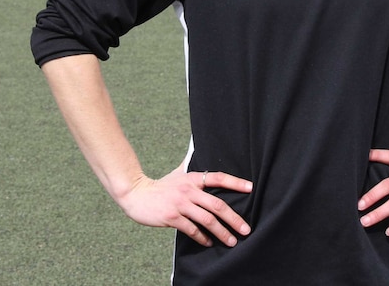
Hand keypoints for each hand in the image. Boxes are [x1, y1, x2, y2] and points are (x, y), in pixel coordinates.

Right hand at [117, 163, 252, 246]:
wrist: (136, 195)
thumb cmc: (161, 186)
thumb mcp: (178, 173)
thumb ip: (191, 165)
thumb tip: (199, 146)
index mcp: (192, 178)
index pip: (218, 178)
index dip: (235, 182)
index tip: (251, 188)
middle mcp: (188, 190)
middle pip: (217, 205)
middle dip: (234, 219)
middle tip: (245, 229)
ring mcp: (180, 204)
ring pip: (207, 220)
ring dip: (221, 232)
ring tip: (231, 241)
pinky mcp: (171, 217)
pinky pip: (192, 229)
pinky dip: (202, 238)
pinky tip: (209, 242)